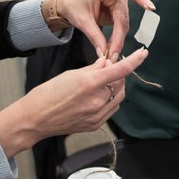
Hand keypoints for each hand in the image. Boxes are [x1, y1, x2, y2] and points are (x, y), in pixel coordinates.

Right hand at [0, 48, 148, 156]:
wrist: (35, 119)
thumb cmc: (48, 94)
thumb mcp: (71, 74)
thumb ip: (93, 69)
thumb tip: (108, 63)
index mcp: (89, 83)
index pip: (120, 70)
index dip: (134, 60)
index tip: (143, 53)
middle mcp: (97, 100)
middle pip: (120, 82)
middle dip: (116, 74)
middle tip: (103, 70)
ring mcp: (97, 115)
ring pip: (118, 96)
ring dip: (114, 87)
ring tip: (98, 84)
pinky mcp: (96, 125)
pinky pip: (112, 109)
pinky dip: (109, 99)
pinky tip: (96, 97)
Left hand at [55, 0, 154, 58]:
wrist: (70, 6)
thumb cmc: (74, 7)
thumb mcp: (81, 20)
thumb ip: (94, 35)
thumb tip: (104, 53)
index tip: (150, 7)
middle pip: (123, 17)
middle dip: (119, 36)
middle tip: (113, 54)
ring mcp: (118, 6)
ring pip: (124, 25)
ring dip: (118, 40)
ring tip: (111, 55)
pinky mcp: (117, 15)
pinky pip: (120, 29)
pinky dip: (116, 40)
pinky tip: (111, 49)